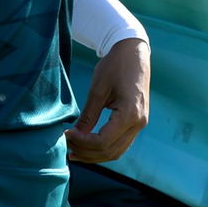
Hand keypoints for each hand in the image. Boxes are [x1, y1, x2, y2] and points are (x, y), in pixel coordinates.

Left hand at [65, 37, 149, 162]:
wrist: (133, 52)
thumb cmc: (115, 66)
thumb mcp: (98, 90)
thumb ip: (88, 116)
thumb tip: (75, 136)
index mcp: (130, 114)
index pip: (103, 141)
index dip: (83, 142)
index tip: (67, 133)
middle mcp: (139, 123)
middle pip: (110, 151)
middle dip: (87, 152)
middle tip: (67, 146)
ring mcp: (140, 123)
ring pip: (117, 151)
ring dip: (95, 154)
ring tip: (75, 151)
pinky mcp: (137, 121)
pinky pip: (121, 143)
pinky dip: (104, 148)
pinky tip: (89, 145)